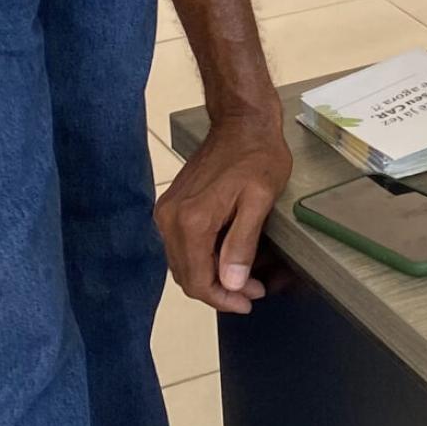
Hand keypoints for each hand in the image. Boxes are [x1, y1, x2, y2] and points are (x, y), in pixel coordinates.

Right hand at [155, 108, 293, 312]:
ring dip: (210, 277)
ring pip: (182, 264)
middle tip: (252, 292)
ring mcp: (166, 213)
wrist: (241, 123)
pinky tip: (226, 259)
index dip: (223, 299)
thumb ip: (242, 244)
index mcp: (191, 221)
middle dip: (219, 291)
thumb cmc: (257, 157)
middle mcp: (170, 219)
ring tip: (244, 280)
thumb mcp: (259, 200)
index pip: (198, 280)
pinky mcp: (170, 207)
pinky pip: (181, 247)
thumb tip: (231, 283)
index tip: (249, 302)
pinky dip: (202, 260)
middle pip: (186, 276)